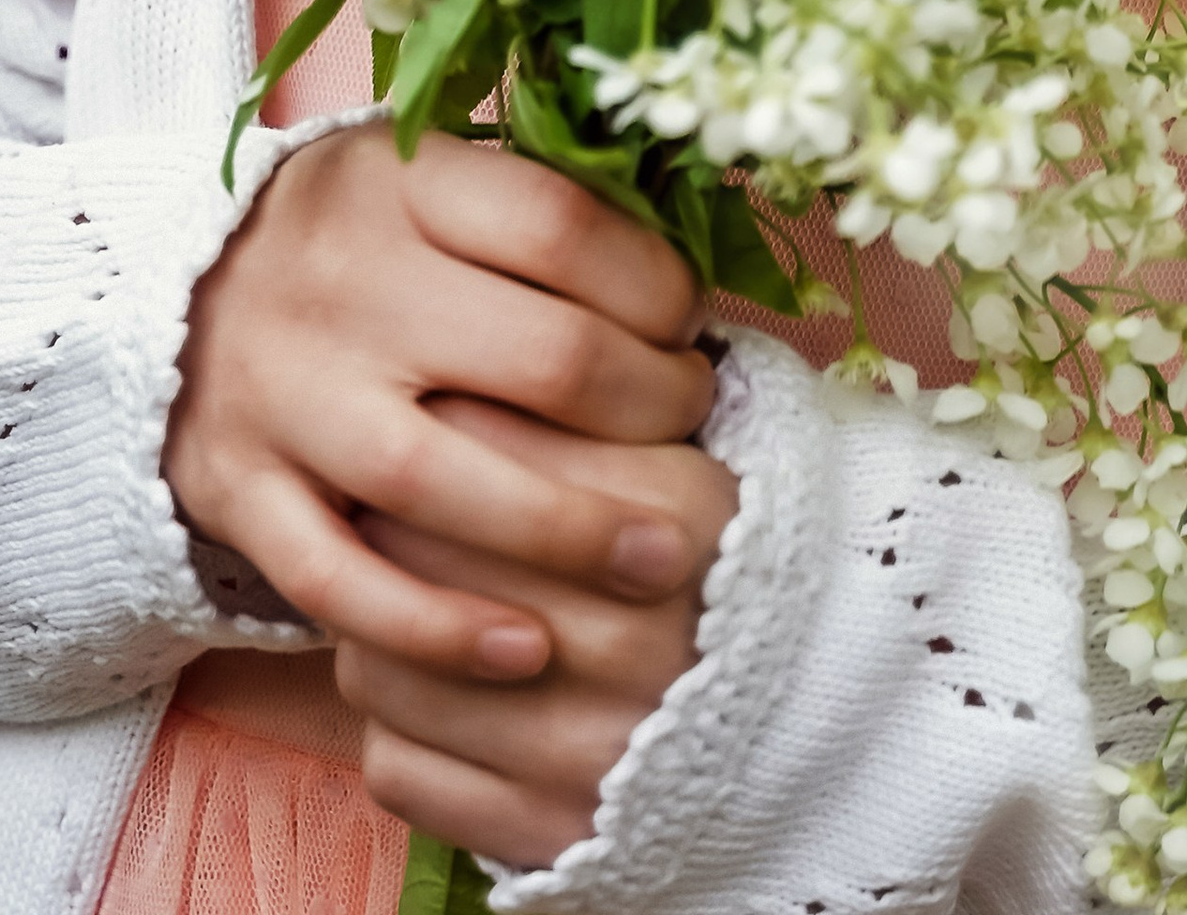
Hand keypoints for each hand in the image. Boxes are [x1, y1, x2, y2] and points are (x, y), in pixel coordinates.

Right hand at [166, 127, 716, 681]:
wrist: (168, 294)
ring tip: (663, 560)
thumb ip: (539, 202)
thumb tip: (693, 265)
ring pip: (442, 480)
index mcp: (399, 184)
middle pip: (536, 357)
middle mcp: (339, 283)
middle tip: (694, 426)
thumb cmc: (357, 236)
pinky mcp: (239, 492)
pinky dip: (436, 628)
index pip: (561, 226)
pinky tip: (527, 650)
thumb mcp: (430, 176)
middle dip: (649, 406)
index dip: (655, 285)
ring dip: (570, 531)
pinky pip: (341, 581)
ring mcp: (284, 395)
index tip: (689, 324)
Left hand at [339, 395, 740, 869]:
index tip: (431, 412)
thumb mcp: (685, 454)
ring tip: (407, 591)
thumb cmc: (720, 558)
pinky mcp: (545, 836)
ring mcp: (591, 754)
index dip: (439, 416)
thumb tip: (451, 350)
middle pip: (419, 551)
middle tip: (386, 494)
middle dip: (385, 516)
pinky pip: (396, 767)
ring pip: (384, 666)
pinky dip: (395, 727)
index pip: (485, 438)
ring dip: (377, 624)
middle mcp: (638, 642)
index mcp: (682, 522)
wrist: (809, 716)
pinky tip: (433, 687)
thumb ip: (585, 396)